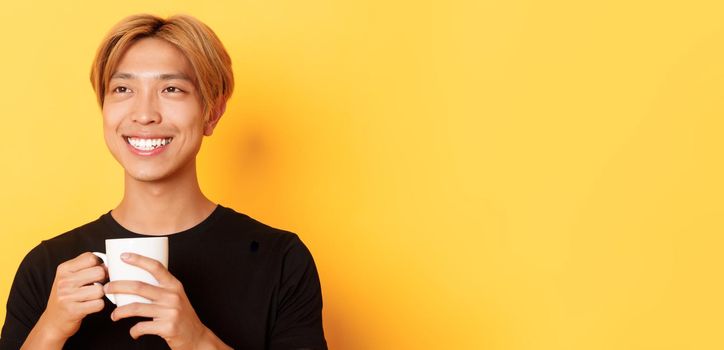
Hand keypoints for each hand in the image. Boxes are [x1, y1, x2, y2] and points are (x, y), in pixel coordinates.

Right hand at [40, 252, 106, 340]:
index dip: (98, 264)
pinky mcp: (73, 310)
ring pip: (101, 289)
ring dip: (100, 295)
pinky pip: (99, 304)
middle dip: (102, 279)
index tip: (95, 272)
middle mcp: (64, 281)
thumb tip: (107, 265)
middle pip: (99, 272)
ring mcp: (67, 296)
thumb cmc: (66, 296)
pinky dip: (98, 305)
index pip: (91, 258)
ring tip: (90, 297)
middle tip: (96, 285)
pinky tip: (90, 306)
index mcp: (64, 269)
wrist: (53, 321)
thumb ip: (86, 267)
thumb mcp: (69, 277)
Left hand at [103, 253, 228, 349]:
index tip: (123, 256)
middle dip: (117, 286)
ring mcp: (170, 312)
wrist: (196, 337)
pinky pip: (141, 327)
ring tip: (114, 315)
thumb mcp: (176, 297)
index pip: (156, 267)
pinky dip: (134, 331)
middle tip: (106, 289)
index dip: (138, 260)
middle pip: (138, 286)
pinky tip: (134, 332)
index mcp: (174, 286)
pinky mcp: (166, 327)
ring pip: (135, 308)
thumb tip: (135, 282)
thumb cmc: (182, 316)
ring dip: (119, 312)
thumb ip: (161, 289)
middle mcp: (172, 296)